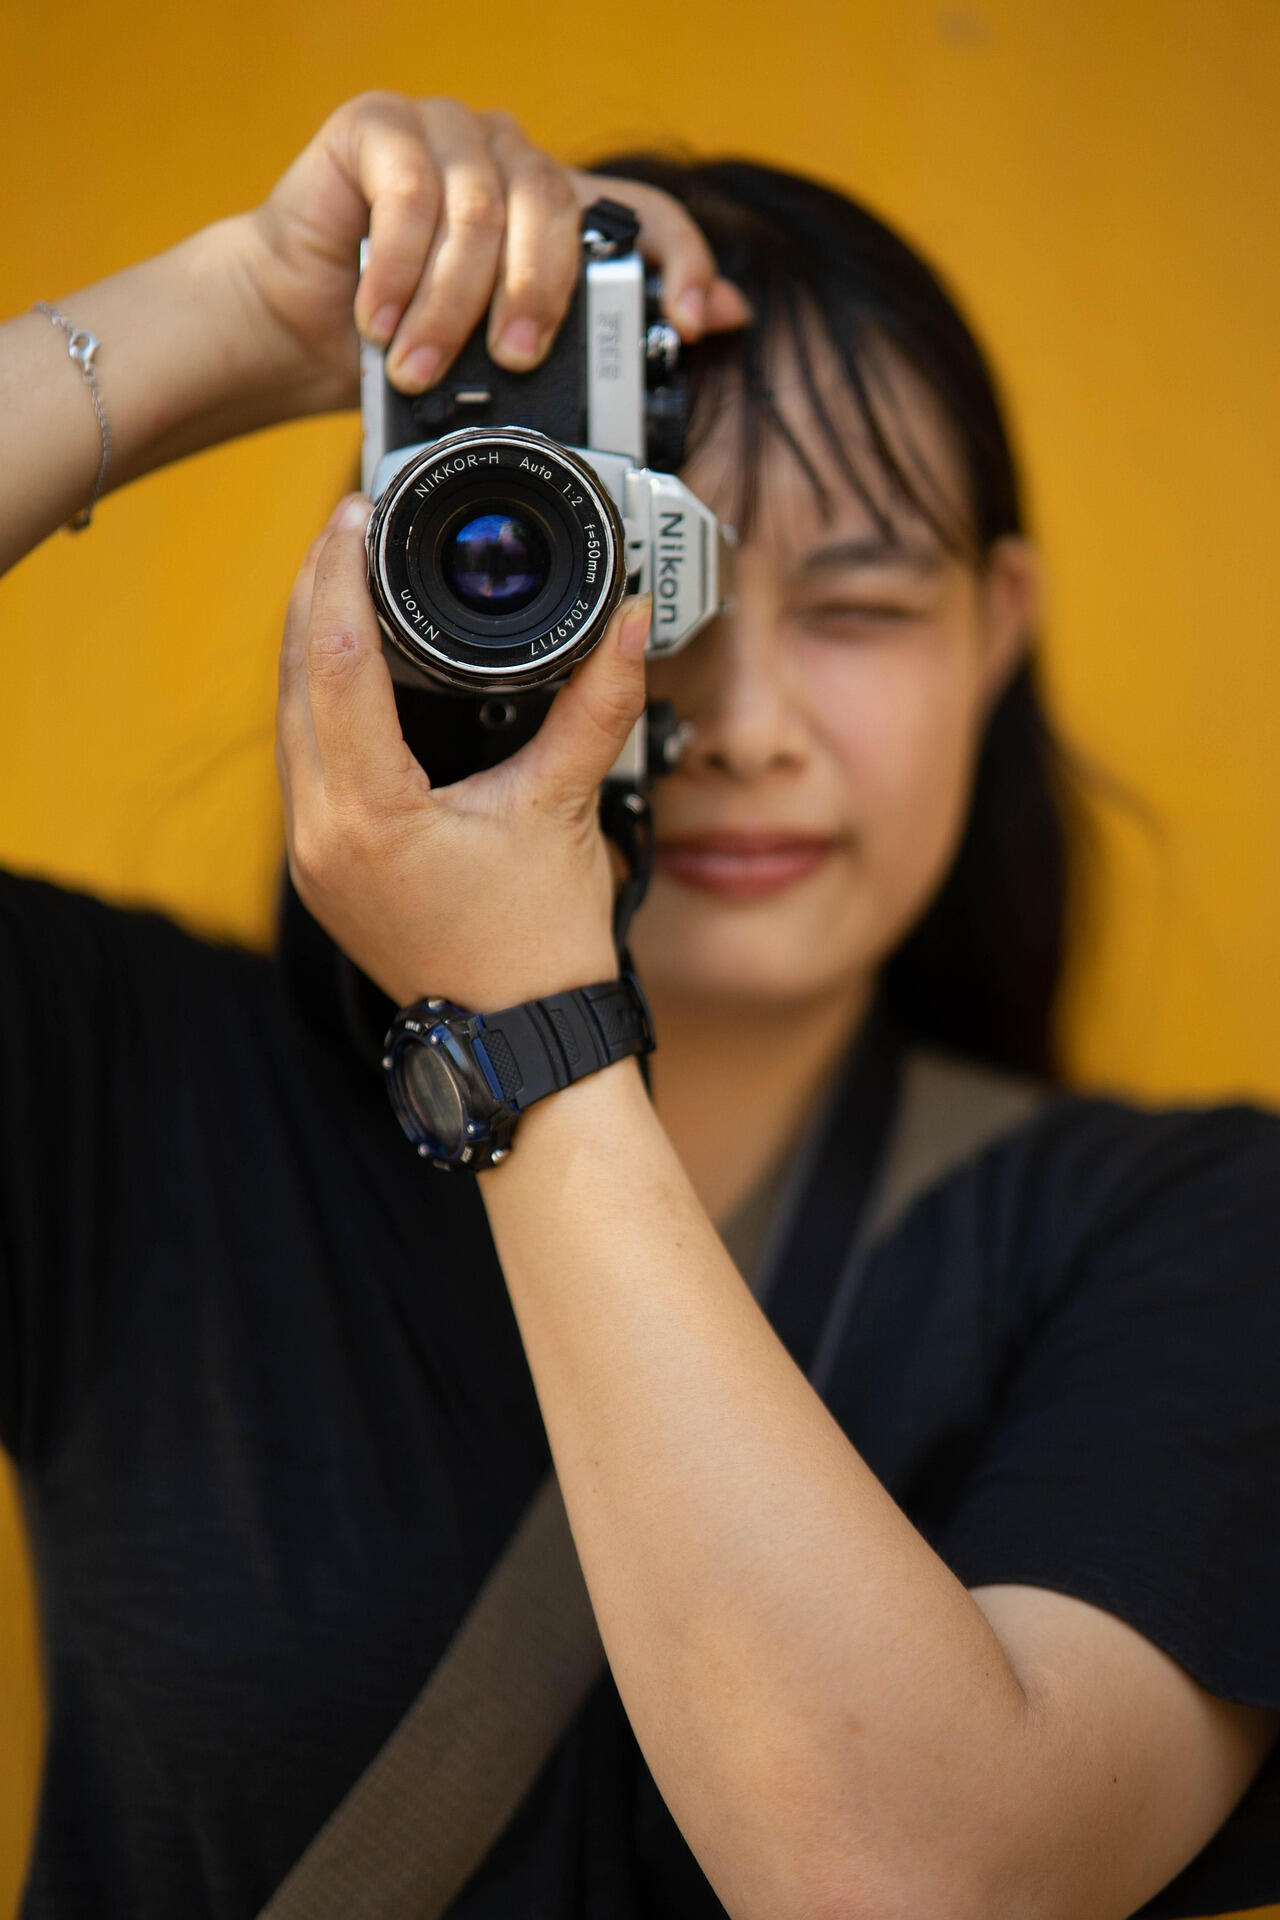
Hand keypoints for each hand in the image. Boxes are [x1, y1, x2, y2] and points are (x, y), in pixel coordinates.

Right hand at [242, 92, 751, 415]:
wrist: (296, 326)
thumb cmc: (401, 339)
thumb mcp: (502, 359)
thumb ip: (594, 340)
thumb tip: (720, 321)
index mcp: (552, 210)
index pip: (644, 212)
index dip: (678, 257)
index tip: (687, 318)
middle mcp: (508, 158)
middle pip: (556, 209)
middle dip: (536, 296)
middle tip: (513, 360)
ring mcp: (447, 132)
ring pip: (480, 210)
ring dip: (449, 305)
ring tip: (418, 366)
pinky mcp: (379, 124)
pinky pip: (410, 191)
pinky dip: (397, 270)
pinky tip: (376, 317)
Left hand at [276, 496, 650, 1010]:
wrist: (522, 1042)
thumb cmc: (540, 948)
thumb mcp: (566, 806)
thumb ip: (597, 703)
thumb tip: (628, 623)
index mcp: (368, 816)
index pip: (333, 661)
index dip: (339, 574)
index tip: (356, 515)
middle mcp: (319, 835)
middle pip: (292, 679)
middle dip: (314, 592)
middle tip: (347, 526)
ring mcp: (312, 856)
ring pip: (289, 719)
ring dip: (310, 644)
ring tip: (344, 579)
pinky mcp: (324, 868)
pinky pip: (305, 760)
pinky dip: (320, 701)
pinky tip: (348, 669)